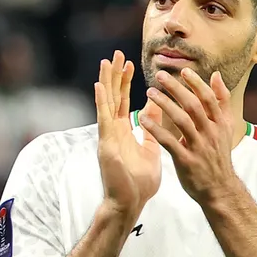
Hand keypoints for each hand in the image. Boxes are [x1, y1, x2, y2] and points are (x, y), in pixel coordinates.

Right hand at [95, 51, 161, 215]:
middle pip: (113, 97)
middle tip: (116, 54)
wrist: (131, 203)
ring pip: (106, 103)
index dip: (125, 82)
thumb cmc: (139, 181)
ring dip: (106, 82)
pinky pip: (103, 119)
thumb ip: (151, 128)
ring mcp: (108, 136)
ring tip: (106, 61)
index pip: (123, 101)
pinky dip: (101, 102)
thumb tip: (157, 110)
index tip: (129, 63)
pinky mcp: (106, 144)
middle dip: (115, 75)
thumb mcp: (150, 148)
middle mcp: (113, 130)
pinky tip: (99, 86)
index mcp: (123, 131)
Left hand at [139, 68, 237, 203]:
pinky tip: (143, 119)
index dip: (196, 83)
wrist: (219, 189)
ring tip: (150, 93)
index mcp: (220, 123)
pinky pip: (169, 142)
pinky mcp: (186, 161)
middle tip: (160, 76)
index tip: (182, 70)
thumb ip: (222, 101)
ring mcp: (199, 147)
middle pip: (193, 105)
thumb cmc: (218, 155)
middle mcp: (210, 133)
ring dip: (164, 104)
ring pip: (181, 120)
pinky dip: (156, 129)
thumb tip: (217, 75)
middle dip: (176, 89)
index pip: (208, 98)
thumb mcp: (226, 127)